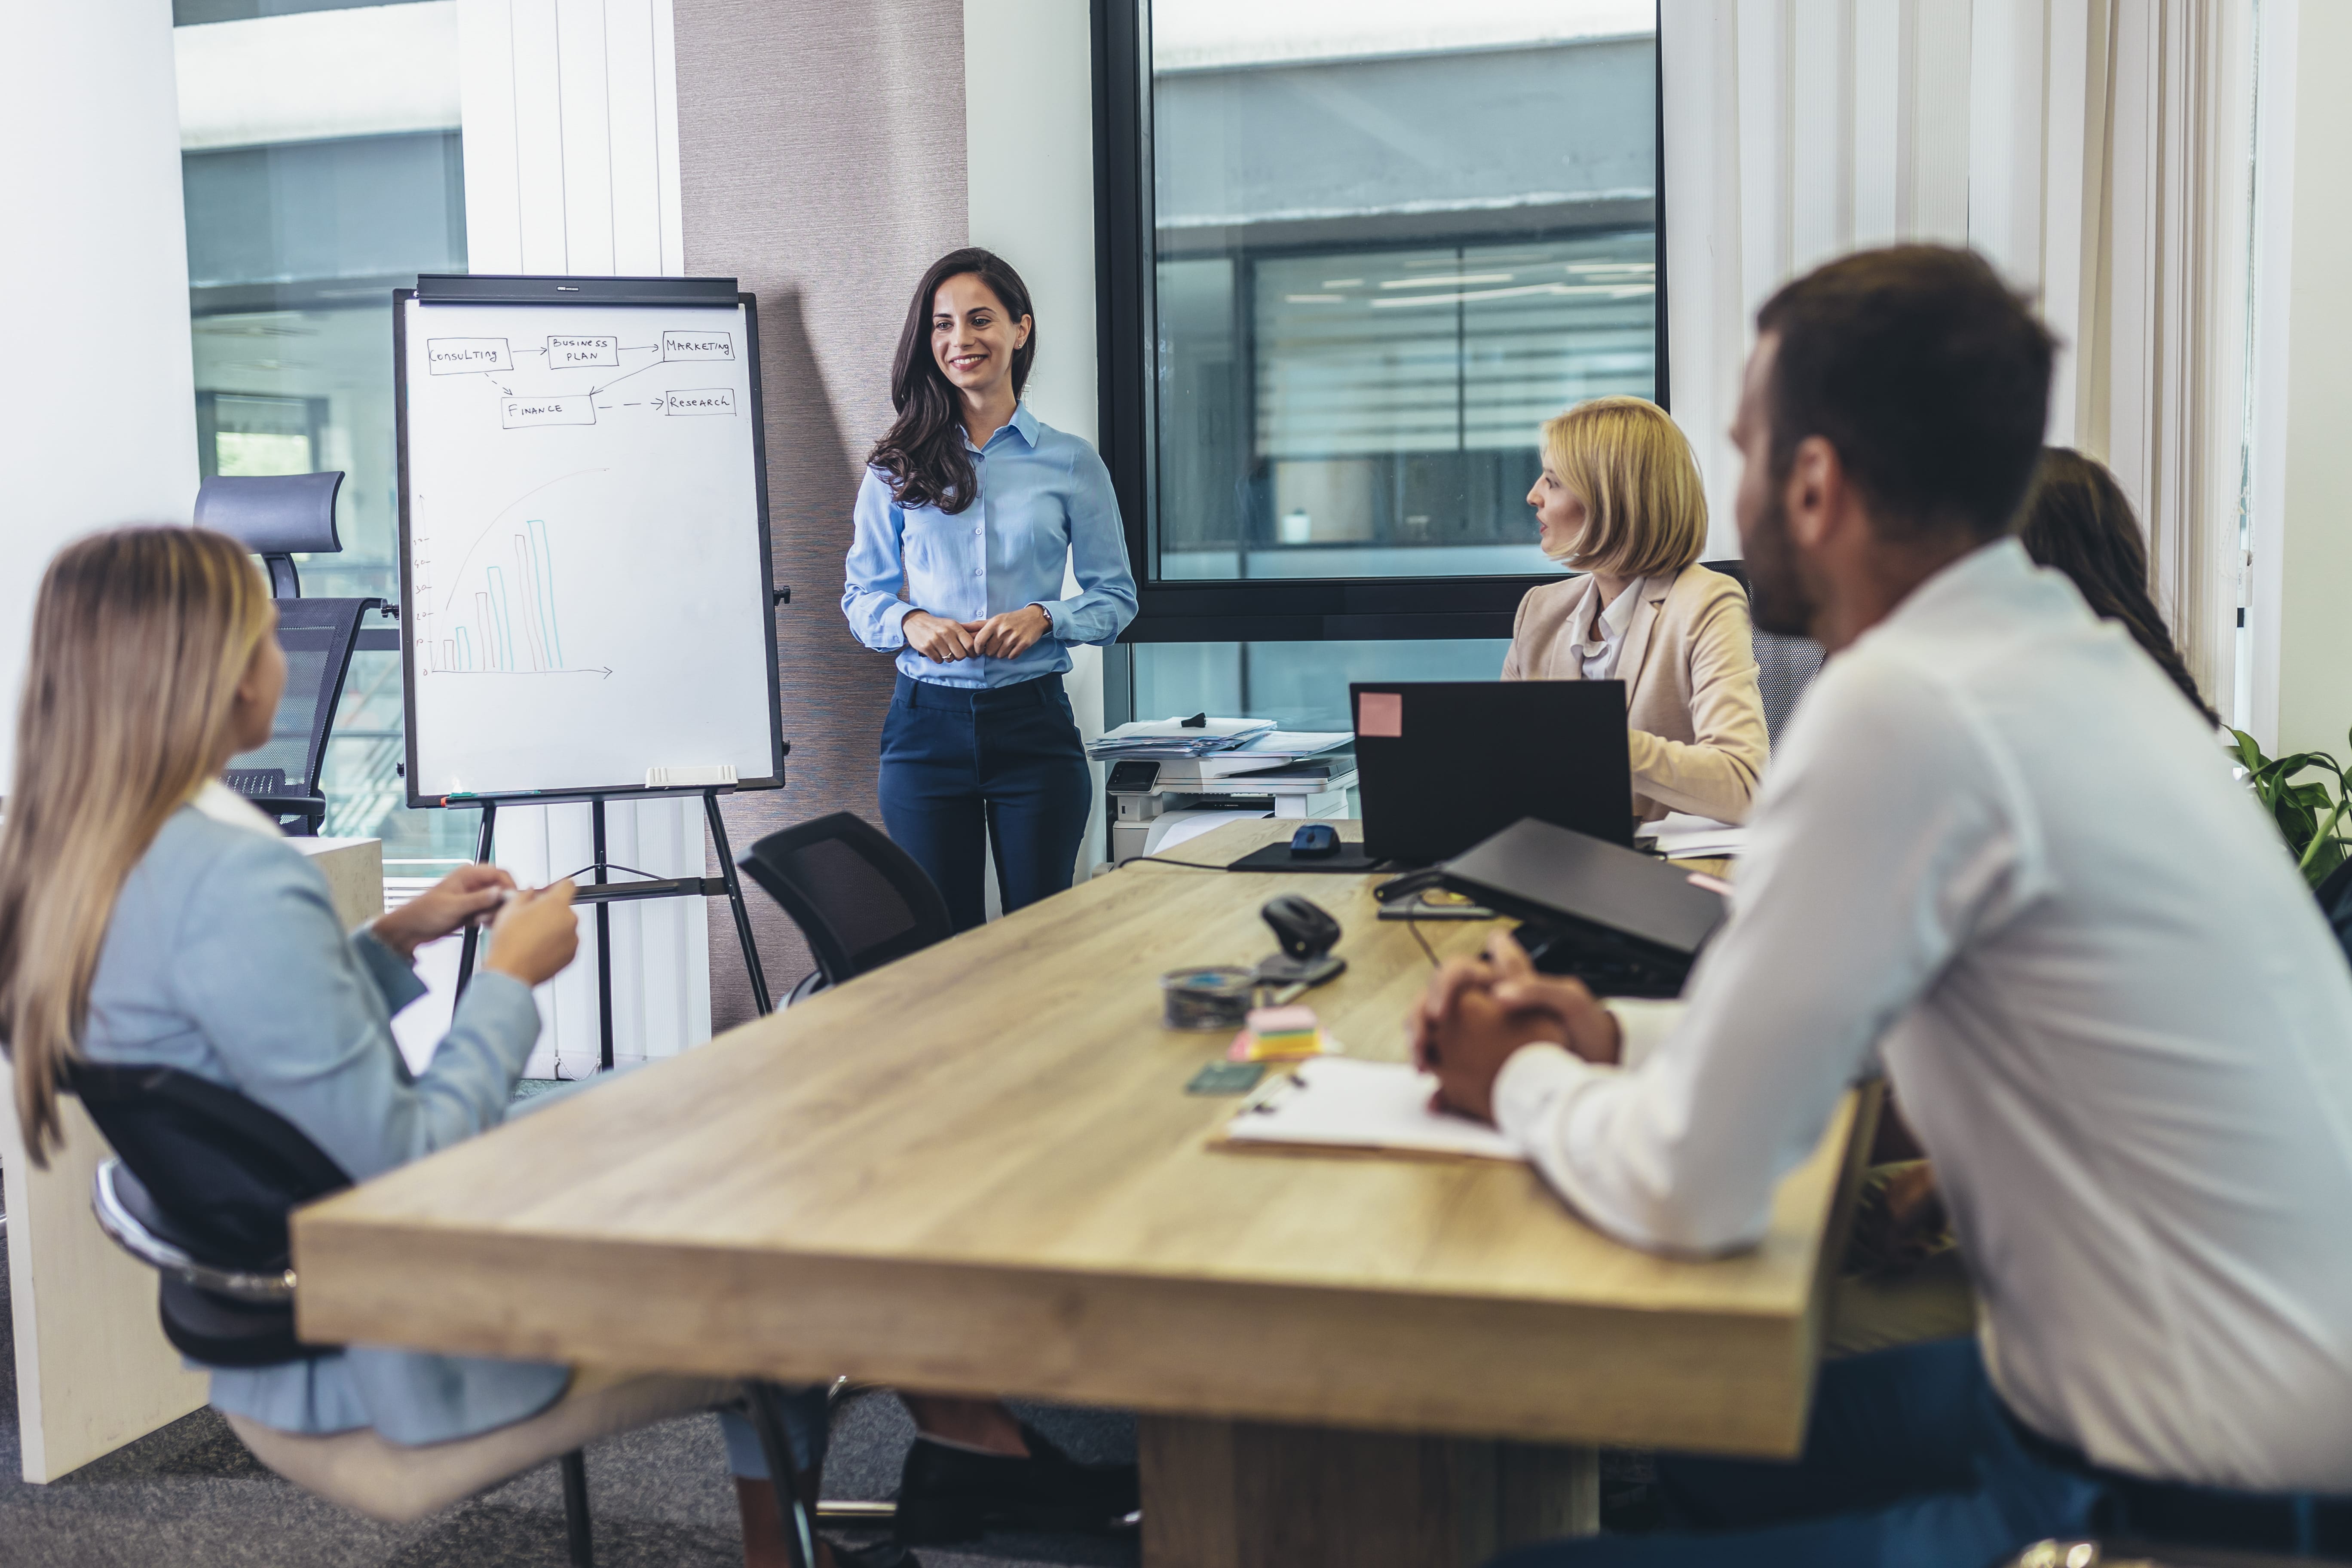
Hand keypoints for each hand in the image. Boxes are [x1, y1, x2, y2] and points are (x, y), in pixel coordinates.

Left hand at [370, 863, 515, 960]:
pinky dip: (489, 918)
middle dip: (501, 902)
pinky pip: (489, 912)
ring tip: (482, 920)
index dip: (508, 886)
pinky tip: (480, 924)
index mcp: (467, 874)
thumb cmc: (423, 912)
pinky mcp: (472, 910)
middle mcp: (473, 884)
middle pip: (501, 887)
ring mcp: (473, 897)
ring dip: (494, 912)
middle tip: (494, 914)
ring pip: (497, 901)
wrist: (410, 929)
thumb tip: (499, 892)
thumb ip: (478, 899)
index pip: (499, 873)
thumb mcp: (453, 906)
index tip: (511, 900)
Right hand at [483, 878, 579, 987]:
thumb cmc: (510, 942)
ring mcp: (572, 939)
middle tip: (532, 918)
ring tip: (532, 937)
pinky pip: (566, 943)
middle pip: (565, 908)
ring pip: (565, 927)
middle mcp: (569, 920)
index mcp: (556, 904)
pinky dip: (556, 944)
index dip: (558, 886)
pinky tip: (538, 947)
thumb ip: (526, 895)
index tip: (552, 891)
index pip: (568, 885)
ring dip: (553, 928)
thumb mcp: (511, 908)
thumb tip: (531, 892)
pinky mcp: (571, 955)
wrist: (511, 972)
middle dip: (551, 911)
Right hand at [903, 610, 974, 661]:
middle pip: (961, 655)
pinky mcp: (926, 646)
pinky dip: (937, 658)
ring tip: (942, 650)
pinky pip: (938, 660)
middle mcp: (945, 632)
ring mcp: (935, 639)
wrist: (915, 621)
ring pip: (949, 659)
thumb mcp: (951, 625)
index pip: (970, 645)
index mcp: (954, 627)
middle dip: (958, 656)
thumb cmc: (937, 626)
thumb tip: (978, 647)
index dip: (971, 652)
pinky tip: (935, 651)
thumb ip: (963, 634)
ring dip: (947, 658)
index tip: (969, 654)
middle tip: (953, 652)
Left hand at [962, 604, 1050, 658]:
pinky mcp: (1023, 644)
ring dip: (1001, 653)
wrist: (1034, 617)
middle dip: (991, 651)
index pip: (979, 641)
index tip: (980, 650)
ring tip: (1006, 644)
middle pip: (989, 651)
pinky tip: (1014, 647)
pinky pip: (1011, 657)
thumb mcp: (994, 619)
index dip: (977, 649)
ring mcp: (1013, 638)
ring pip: (1000, 655)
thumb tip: (961, 627)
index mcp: (994, 623)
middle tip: (996, 645)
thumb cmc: (1011, 619)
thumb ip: (977, 625)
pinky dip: (1011, 654)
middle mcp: (1003, 630)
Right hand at [1407, 932, 1623, 1122]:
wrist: (1598, 1074)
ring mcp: (1478, 1042)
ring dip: (1420, 1050)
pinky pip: (1450, 1078)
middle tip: (1422, 1042)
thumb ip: (1536, 988)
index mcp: (1502, 985)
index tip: (1441, 1009)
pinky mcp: (1481, 1073)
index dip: (1444, 984)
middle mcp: (1485, 1010)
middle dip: (1418, 1019)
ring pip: (1434, 1038)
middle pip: (1435, 1003)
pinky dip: (1440, 1090)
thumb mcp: (1570, 1002)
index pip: (1460, 971)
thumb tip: (1498, 994)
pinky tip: (1438, 1099)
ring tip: (1425, 1069)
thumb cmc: (1588, 1031)